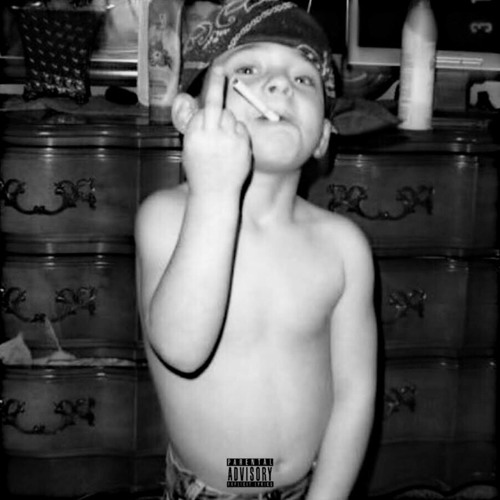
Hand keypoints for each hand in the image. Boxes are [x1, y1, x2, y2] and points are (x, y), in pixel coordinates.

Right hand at [173, 66, 251, 197]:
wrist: (215, 193)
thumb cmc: (201, 171)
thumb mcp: (191, 148)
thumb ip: (196, 128)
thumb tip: (196, 107)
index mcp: (194, 134)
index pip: (202, 110)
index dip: (207, 106)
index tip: (212, 77)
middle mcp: (210, 134)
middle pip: (214, 103)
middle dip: (216, 84)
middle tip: (219, 68)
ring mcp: (228, 138)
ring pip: (229, 116)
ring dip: (227, 122)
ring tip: (223, 142)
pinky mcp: (242, 144)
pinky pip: (241, 128)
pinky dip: (237, 133)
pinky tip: (232, 148)